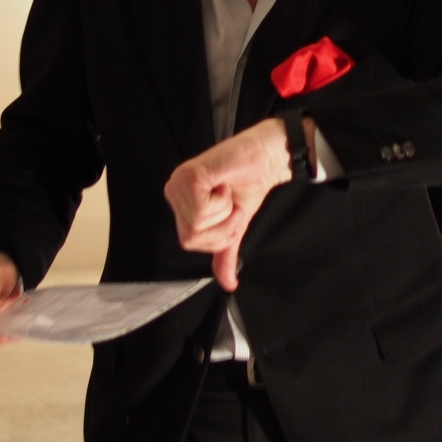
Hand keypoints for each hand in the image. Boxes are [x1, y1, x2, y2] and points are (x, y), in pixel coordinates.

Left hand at [163, 118, 299, 290]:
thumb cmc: (250, 183)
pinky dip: (222, 202)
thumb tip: (228, 284)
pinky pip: (202, 210)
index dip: (217, 235)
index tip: (231, 212)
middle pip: (191, 236)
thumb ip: (226, 252)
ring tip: (228, 191)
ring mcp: (179, 182)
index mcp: (181, 201)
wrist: (267, 158)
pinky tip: (224, 183)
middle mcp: (174, 190)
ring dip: (224, 212)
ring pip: (197, 224)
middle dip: (222, 226)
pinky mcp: (190, 175)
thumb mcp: (236, 226)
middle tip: (231, 203)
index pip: (189, 241)